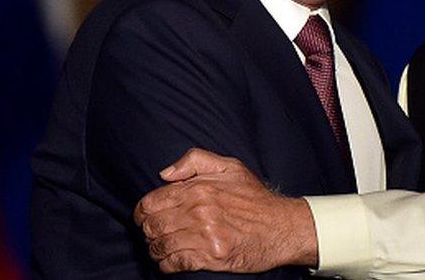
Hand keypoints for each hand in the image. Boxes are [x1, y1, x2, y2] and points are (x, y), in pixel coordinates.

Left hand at [134, 148, 318, 272]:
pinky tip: (173, 260)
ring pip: (160, 247)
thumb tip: (165, 173)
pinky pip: (174, 264)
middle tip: (156, 234)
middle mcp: (198, 212)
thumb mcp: (230, 167)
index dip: (143, 212)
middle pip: (152, 227)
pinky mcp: (211, 257)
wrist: (281, 227)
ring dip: (157, 249)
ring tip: (164, 247)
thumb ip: (195, 160)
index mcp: (198, 189)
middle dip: (149, 232)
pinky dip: (167, 264)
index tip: (147, 217)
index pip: (151, 203)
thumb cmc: (255, 198)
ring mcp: (204, 236)